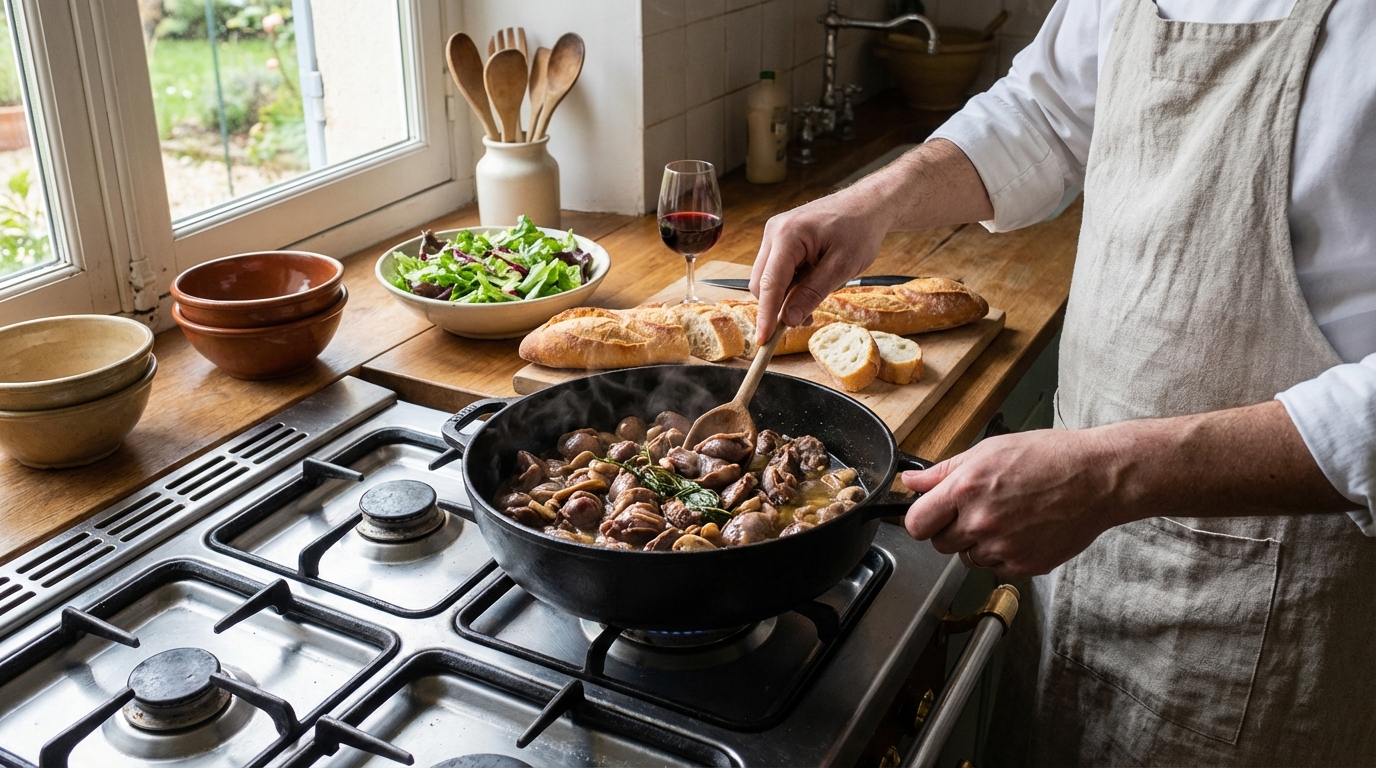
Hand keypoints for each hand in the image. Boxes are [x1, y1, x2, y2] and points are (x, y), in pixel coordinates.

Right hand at [748, 189, 888, 343]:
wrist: (867, 205)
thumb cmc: (859, 229)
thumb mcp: (842, 267)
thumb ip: (812, 293)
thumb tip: (788, 319)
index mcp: (787, 235)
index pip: (770, 284)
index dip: (766, 316)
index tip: (763, 341)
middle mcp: (774, 232)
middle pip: (761, 283)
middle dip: (777, 307)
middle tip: (805, 319)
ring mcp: (774, 234)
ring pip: (767, 278)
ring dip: (785, 296)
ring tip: (815, 296)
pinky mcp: (779, 239)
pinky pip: (775, 270)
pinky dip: (789, 284)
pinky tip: (810, 283)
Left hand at [902, 428, 1126, 578]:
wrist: (1096, 479)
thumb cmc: (1048, 458)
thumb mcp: (988, 451)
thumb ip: (944, 471)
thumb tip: (910, 481)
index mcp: (965, 489)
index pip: (916, 523)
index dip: (921, 520)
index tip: (930, 516)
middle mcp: (980, 522)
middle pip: (940, 544)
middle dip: (951, 530)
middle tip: (977, 511)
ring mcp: (1002, 547)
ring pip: (968, 558)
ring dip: (979, 543)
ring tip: (1007, 517)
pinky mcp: (1023, 566)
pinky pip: (996, 567)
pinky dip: (1004, 554)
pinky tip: (1023, 530)